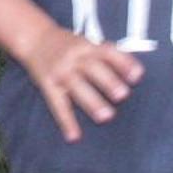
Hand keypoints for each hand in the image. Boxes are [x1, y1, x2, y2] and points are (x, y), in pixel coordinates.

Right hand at [20, 24, 142, 142]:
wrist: (34, 37)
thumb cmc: (67, 44)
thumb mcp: (87, 43)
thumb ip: (109, 55)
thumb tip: (137, 72)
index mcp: (87, 46)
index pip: (107, 52)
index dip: (123, 63)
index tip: (137, 75)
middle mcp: (74, 57)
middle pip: (92, 68)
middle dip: (107, 81)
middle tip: (122, 95)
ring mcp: (60, 71)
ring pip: (76, 86)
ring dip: (91, 101)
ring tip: (105, 116)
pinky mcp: (47, 84)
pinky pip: (57, 104)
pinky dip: (65, 121)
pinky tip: (73, 136)